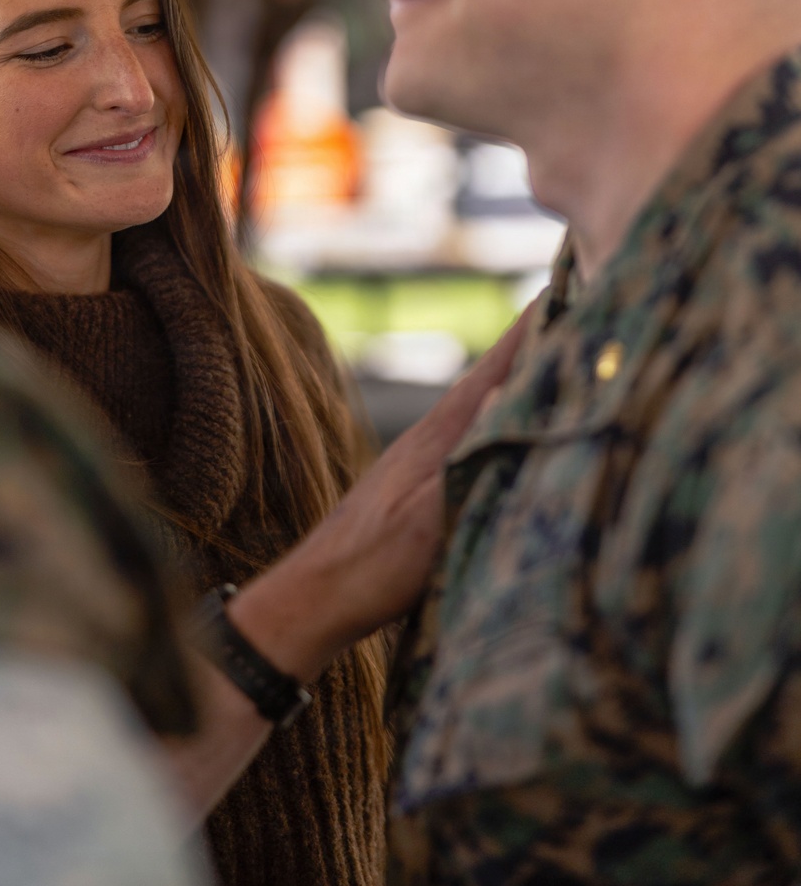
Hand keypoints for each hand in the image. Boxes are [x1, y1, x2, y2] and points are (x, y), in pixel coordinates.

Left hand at [231, 310, 528, 680]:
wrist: (317, 596)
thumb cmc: (375, 561)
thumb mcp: (431, 516)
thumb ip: (470, 463)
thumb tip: (509, 404)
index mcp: (438, 436)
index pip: (492, 370)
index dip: (527, 333)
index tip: (560, 289)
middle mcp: (429, 437)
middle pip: (488, 381)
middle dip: (529, 350)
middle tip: (569, 316)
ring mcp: (419, 461)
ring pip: (478, 410)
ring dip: (512, 384)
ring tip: (547, 366)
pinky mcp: (414, 488)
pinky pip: (468, 439)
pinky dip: (495, 422)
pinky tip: (502, 434)